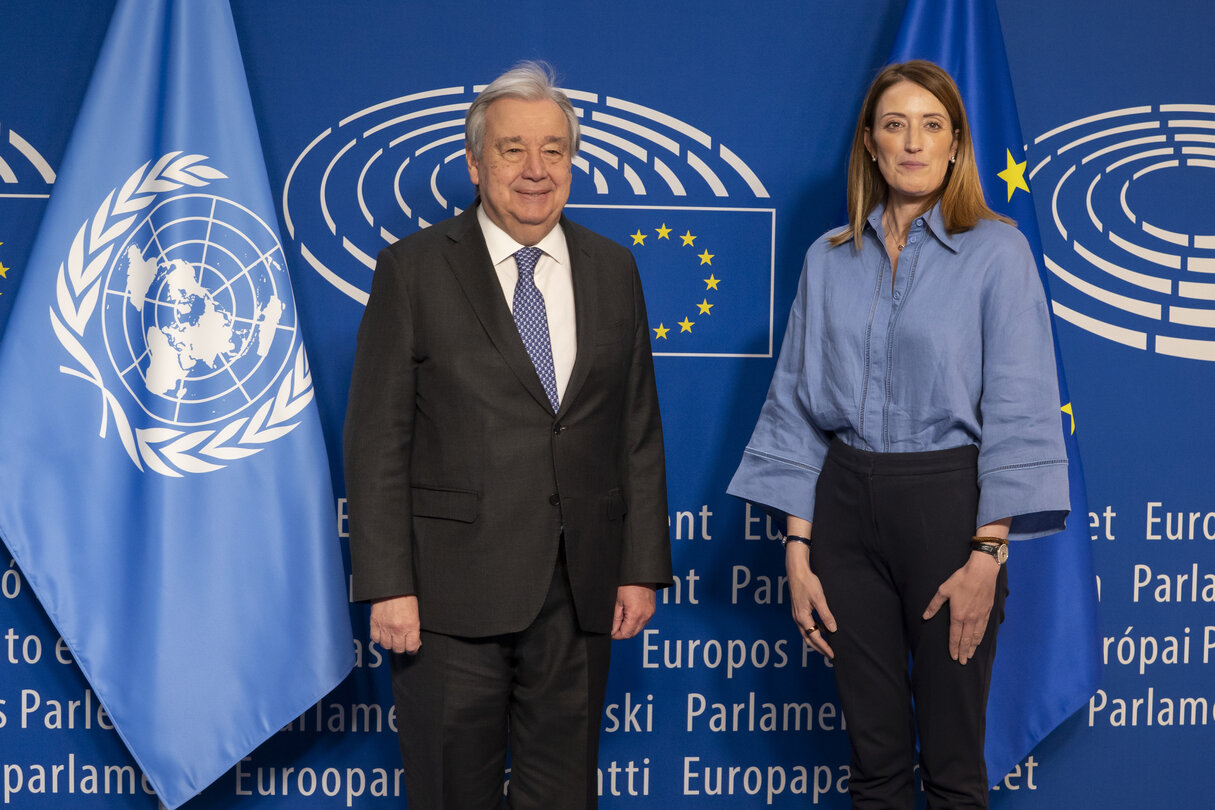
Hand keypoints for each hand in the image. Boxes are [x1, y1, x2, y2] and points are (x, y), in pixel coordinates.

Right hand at [369, 594, 420, 653]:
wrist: (390, 585)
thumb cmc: (404, 595)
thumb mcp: (415, 612)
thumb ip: (414, 627)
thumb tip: (414, 640)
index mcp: (410, 625)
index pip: (412, 647)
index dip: (413, 649)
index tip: (412, 648)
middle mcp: (397, 628)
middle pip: (398, 649)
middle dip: (401, 647)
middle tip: (402, 643)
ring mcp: (385, 627)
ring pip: (386, 646)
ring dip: (390, 644)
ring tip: (393, 638)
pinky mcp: (375, 623)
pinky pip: (375, 639)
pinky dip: (379, 638)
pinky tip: (383, 634)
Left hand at [612, 584, 656, 639]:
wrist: (640, 573)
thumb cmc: (629, 583)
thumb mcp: (618, 602)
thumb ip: (615, 619)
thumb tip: (612, 630)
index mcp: (635, 615)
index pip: (625, 634)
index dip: (616, 635)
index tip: (610, 633)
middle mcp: (645, 616)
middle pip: (632, 633)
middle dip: (622, 632)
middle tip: (614, 627)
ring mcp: (650, 613)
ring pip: (638, 628)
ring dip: (629, 627)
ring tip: (621, 618)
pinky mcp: (652, 610)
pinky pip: (643, 621)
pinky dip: (636, 622)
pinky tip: (629, 615)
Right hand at [786, 541, 835, 658]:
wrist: (796, 571)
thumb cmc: (808, 583)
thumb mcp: (819, 599)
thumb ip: (826, 615)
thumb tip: (833, 629)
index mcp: (803, 618)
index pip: (815, 637)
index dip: (824, 647)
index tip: (832, 655)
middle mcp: (798, 618)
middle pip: (808, 639)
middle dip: (819, 648)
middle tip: (829, 655)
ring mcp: (797, 615)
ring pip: (806, 632)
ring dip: (816, 640)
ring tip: (826, 644)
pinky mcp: (798, 610)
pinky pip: (806, 625)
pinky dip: (814, 630)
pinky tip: (822, 629)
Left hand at [922, 551, 999, 664]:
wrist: (982, 571)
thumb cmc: (961, 579)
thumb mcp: (943, 590)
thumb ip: (934, 605)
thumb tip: (924, 616)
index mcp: (958, 615)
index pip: (954, 636)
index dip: (953, 648)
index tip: (953, 657)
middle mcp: (970, 618)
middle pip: (966, 640)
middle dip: (963, 652)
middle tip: (962, 662)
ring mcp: (980, 616)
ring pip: (976, 636)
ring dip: (972, 647)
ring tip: (969, 655)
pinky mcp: (987, 611)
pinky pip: (984, 628)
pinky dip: (980, 637)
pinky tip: (979, 641)